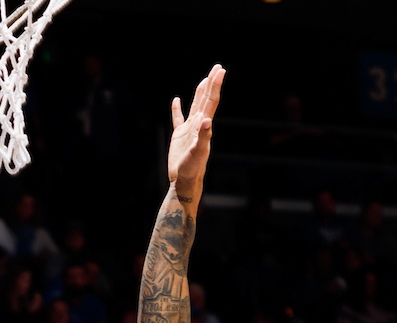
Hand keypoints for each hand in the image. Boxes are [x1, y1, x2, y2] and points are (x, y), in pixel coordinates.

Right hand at [167, 64, 224, 193]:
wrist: (184, 181)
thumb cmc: (192, 169)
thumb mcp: (198, 152)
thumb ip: (203, 136)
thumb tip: (207, 120)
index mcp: (204, 126)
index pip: (211, 102)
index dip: (215, 86)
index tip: (220, 71)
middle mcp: (198, 124)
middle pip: (206, 99)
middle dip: (212, 83)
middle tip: (218, 67)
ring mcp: (189, 129)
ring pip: (195, 106)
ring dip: (199, 92)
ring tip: (204, 79)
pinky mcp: (179, 135)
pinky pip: (178, 119)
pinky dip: (177, 109)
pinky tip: (177, 100)